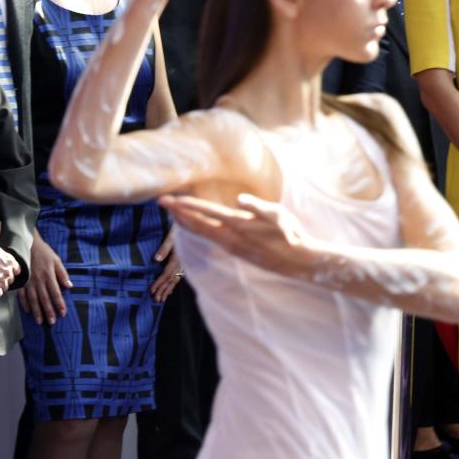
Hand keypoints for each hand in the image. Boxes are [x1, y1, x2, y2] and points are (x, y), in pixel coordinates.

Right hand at [17, 232, 71, 323]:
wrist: (28, 246)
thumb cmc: (45, 253)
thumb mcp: (57, 261)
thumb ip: (63, 274)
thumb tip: (70, 286)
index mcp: (49, 276)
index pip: (56, 293)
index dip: (59, 304)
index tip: (63, 313)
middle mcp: (38, 281)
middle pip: (44, 299)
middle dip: (48, 311)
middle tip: (52, 322)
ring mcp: (28, 282)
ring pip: (33, 300)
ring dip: (37, 311)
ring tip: (40, 321)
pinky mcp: (21, 282)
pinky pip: (22, 295)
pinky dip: (24, 303)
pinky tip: (28, 311)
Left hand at [150, 229, 182, 302]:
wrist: (192, 224)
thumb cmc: (180, 228)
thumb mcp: (171, 236)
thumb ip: (165, 248)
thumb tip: (156, 259)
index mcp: (178, 258)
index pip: (167, 274)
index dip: (159, 283)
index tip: (151, 291)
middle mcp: (182, 262)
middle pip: (171, 279)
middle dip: (163, 290)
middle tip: (156, 300)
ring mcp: (184, 262)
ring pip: (176, 278)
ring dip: (169, 288)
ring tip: (163, 298)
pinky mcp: (185, 260)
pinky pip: (180, 274)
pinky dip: (175, 282)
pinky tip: (172, 287)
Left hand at [160, 193, 316, 272]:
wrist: (296, 260)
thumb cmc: (290, 233)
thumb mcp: (278, 214)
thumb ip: (257, 206)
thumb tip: (239, 199)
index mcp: (240, 225)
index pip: (207, 213)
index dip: (188, 205)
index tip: (171, 198)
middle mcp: (231, 238)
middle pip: (197, 225)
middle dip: (178, 213)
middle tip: (161, 202)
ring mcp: (231, 246)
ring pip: (201, 233)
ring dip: (185, 222)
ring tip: (172, 212)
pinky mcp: (235, 250)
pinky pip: (209, 238)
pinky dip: (197, 229)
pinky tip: (194, 225)